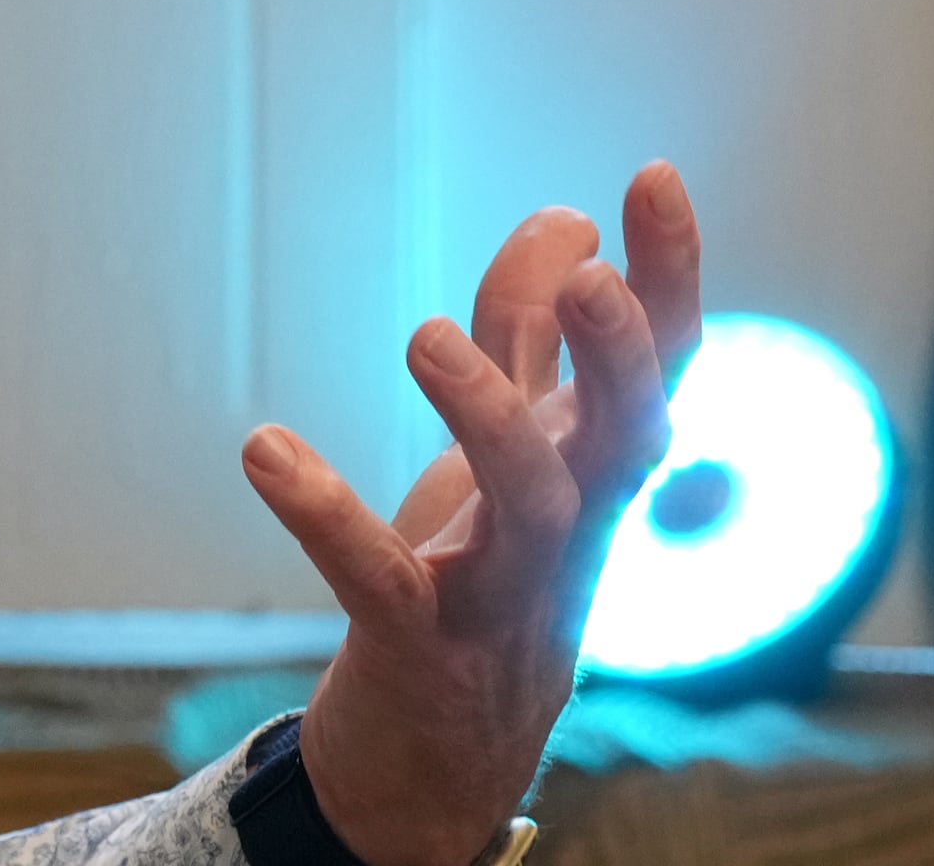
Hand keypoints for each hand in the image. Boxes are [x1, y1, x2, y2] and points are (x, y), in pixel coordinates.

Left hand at [239, 162, 699, 865]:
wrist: (442, 758)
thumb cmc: (488, 578)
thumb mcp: (512, 450)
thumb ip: (530, 340)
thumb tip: (565, 220)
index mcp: (590, 470)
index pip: (660, 369)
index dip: (669, 278)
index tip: (653, 175)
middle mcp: (569, 529)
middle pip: (627, 438)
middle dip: (619, 357)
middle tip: (590, 277)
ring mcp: (503, 594)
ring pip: (529, 507)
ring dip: (487, 418)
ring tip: (426, 336)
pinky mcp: (418, 649)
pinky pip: (380, 579)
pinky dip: (326, 514)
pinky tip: (264, 451)